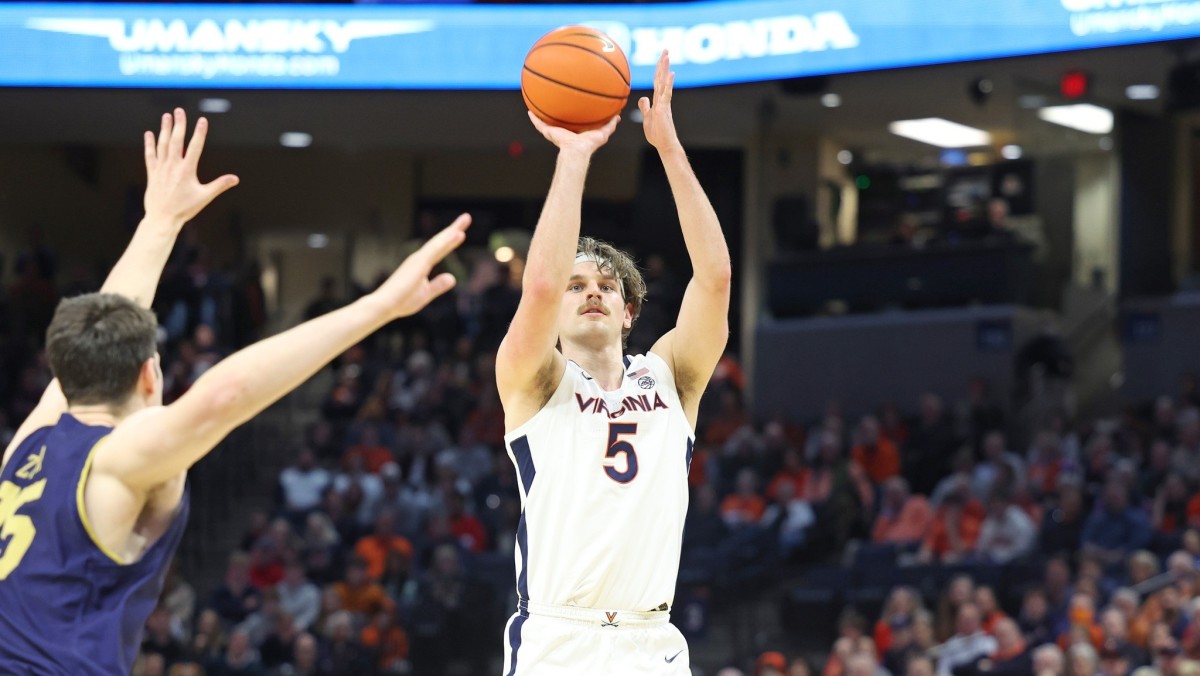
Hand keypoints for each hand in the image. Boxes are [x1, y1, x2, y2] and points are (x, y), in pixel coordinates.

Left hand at [143, 108, 238, 225]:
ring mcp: (161, 168)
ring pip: (162, 144)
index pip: (195, 147)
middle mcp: (173, 166)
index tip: (202, 121)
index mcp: (187, 170)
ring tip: (166, 116)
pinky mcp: (152, 173)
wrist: (162, 218)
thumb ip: (220, 185)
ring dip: (164, 129)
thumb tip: (235, 178)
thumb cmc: (185, 209)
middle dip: (179, 124)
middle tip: (180, 111)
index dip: (199, 133)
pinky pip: (150, 155)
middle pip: (176, 141)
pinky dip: (149, 144)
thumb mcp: (205, 197)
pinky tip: (149, 134)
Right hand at [373, 214, 470, 318]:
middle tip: (467, 217)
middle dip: (454, 228)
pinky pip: (435, 250)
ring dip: (452, 230)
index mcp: (422, 264)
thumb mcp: (425, 293)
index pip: (440, 250)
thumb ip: (438, 285)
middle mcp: (420, 258)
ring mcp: (418, 259)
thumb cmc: (401, 300)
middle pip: (440, 241)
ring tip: (466, 219)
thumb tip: (452, 278)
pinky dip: (447, 241)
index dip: (451, 240)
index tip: (461, 232)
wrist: (384, 305)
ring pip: (439, 242)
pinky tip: (457, 234)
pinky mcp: (418, 263)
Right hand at [527, 111, 618, 154]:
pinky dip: (534, 119)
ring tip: (536, 105)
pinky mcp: (549, 132)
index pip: (572, 122)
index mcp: (574, 132)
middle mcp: (563, 132)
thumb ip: (610, 125)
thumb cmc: (590, 144)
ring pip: (546, 122)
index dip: (571, 115)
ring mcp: (555, 132)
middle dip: (555, 114)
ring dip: (541, 115)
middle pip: (558, 121)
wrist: (578, 150)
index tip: (571, 106)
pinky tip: (529, 111)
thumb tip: (618, 116)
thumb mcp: (603, 132)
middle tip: (554, 103)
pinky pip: (539, 124)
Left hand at [638, 50, 680, 151]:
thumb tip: (643, 98)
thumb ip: (645, 107)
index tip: (660, 58)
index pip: (657, 81)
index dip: (658, 69)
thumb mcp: (647, 118)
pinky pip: (666, 94)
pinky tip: (670, 73)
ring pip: (664, 82)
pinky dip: (668, 83)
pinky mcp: (665, 109)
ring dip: (665, 68)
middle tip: (666, 49)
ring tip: (667, 55)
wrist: (665, 145)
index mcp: (658, 100)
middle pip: (662, 78)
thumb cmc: (657, 134)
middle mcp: (662, 99)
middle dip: (663, 63)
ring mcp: (664, 103)